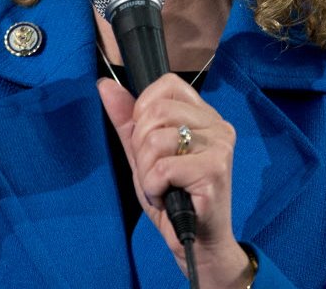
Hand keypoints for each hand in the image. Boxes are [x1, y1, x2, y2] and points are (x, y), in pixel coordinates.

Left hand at [98, 73, 249, 285]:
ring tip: (162, 186)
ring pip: (156, 140)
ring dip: (147, 171)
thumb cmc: (173, 197)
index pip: (167, 84)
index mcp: (203, 115)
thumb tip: (105, 85)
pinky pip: (162, 167)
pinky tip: (167, 197)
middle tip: (154, 171)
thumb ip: (127, 120)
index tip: (148, 140)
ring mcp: (219, 146)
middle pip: (156, 112)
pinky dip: (153, 187)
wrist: (196, 241)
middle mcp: (217, 125)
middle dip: (141, 147)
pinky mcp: (215, 170)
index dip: (144, 110)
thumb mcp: (143, 154)